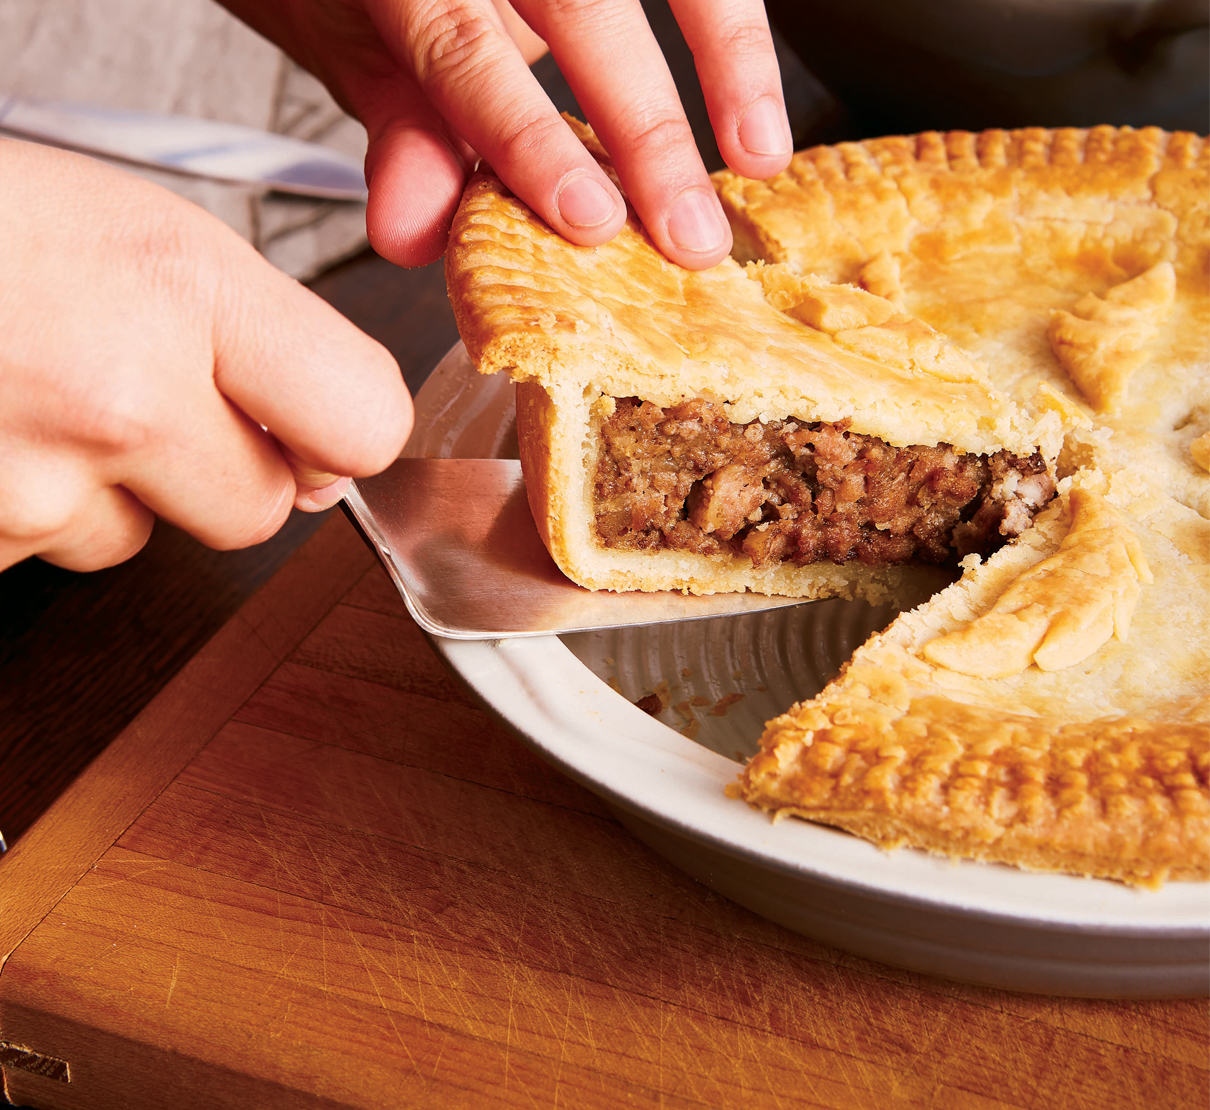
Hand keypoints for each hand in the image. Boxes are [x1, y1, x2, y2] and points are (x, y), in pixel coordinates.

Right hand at [0, 139, 411, 572]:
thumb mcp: (131, 229)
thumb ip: (256, 337)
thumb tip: (333, 443)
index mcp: (177, 287)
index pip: (361, 423)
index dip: (346, 434)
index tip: (326, 430)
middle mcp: (115, 396)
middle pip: (262, 512)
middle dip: (222, 471)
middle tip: (143, 398)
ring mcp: (30, 487)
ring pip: (142, 539)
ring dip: (108, 488)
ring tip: (27, 391)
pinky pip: (45, 556)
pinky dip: (25, 510)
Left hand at [224, 0, 791, 269]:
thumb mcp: (349, 45)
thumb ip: (399, 129)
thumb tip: (415, 235)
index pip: (464, 56)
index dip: (530, 141)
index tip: (592, 221)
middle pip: (583, 10)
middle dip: (648, 131)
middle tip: (691, 237)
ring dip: (728, 57)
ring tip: (760, 153)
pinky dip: (731, 13)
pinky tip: (757, 75)